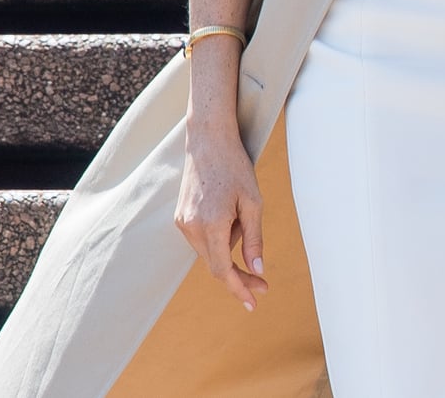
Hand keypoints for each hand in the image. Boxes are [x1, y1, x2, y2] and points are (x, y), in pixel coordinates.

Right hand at [175, 127, 268, 310]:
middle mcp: (191, 228)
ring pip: (211, 251)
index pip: (222, 271)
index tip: (253, 303)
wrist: (208, 140)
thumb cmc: (235, 167)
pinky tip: (230, 210)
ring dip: (230, 245)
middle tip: (263, 282)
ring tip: (242, 210)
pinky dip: (220, 235)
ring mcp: (182, 223)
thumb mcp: (253, 202)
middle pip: (216, 264)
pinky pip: (204, 238)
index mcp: (210, 226)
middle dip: (239, 273)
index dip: (238, 288)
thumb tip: (257, 270)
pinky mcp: (180, 217)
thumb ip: (254, 239)